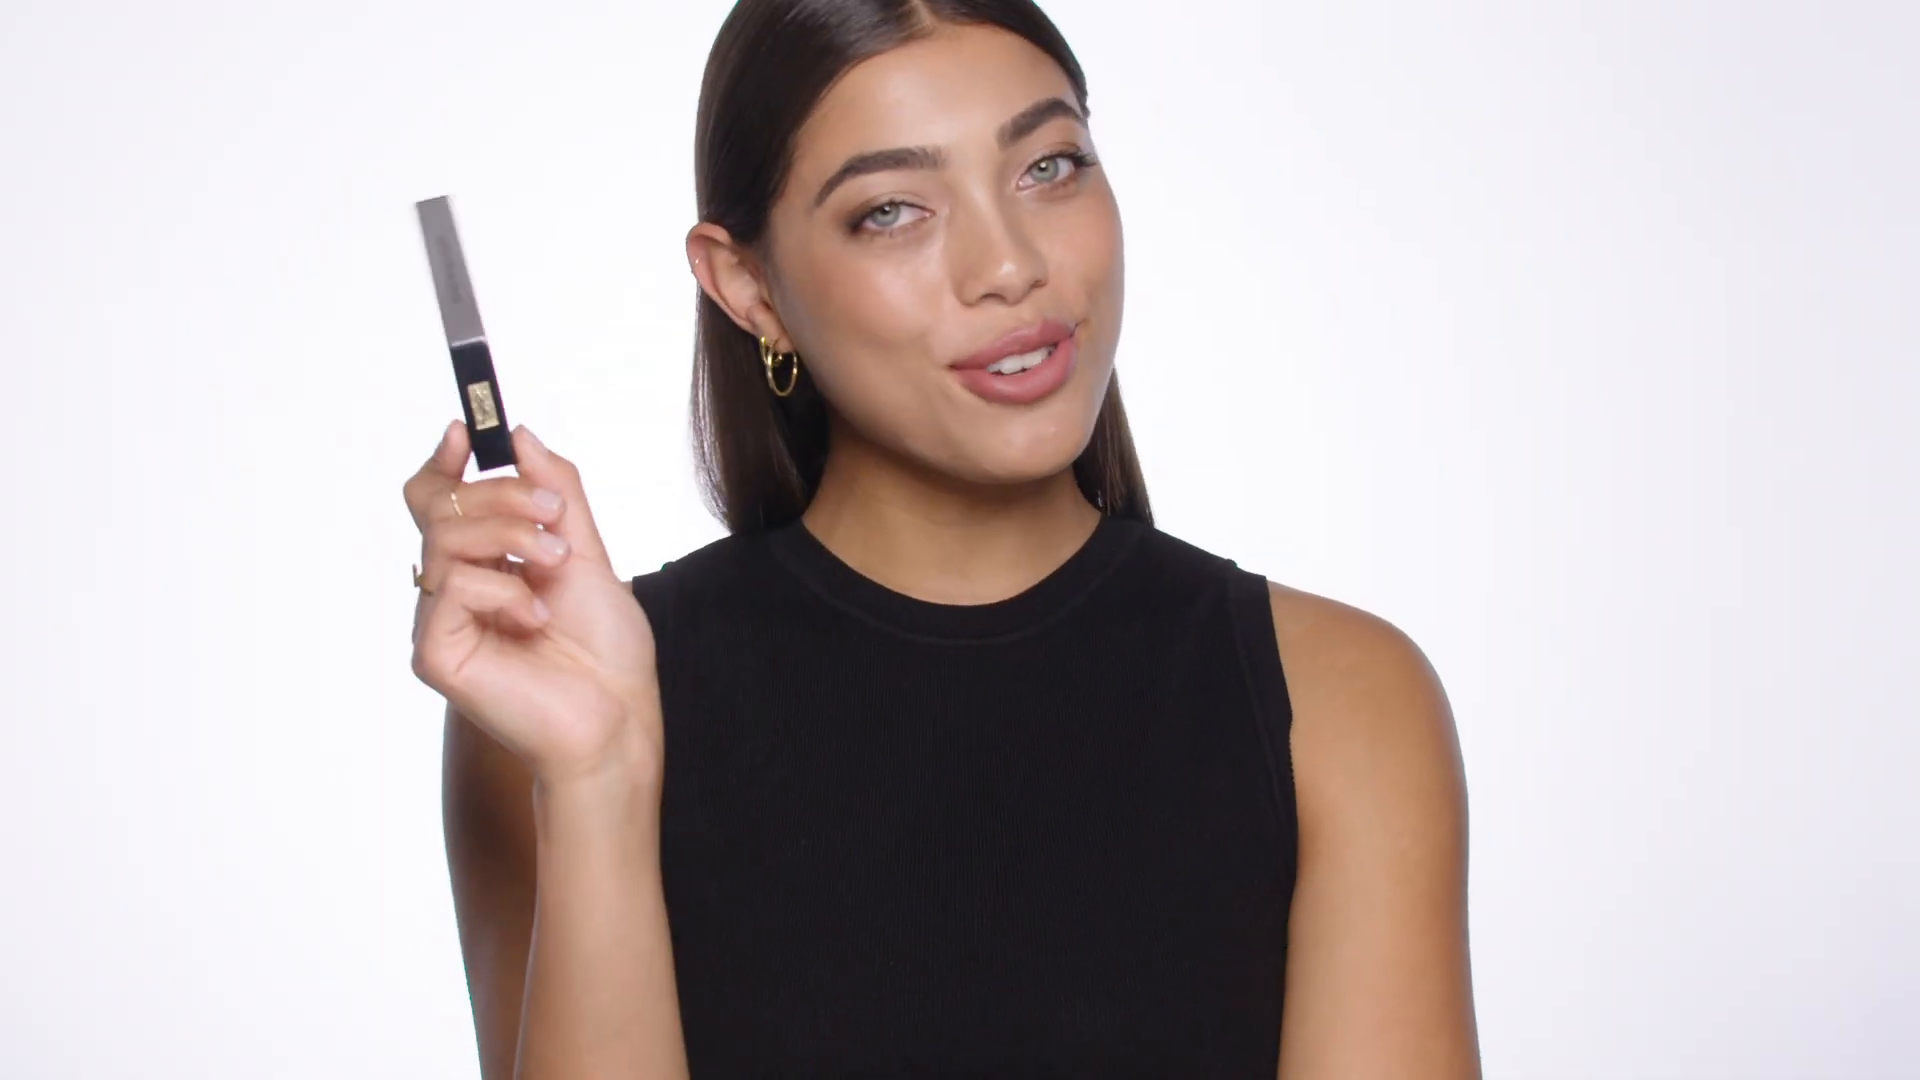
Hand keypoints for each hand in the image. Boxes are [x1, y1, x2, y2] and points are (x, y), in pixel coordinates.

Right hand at [405, 421, 661, 786]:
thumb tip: (519, 435)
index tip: (465, 432)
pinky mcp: (435, 653)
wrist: (617, 715)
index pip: (438, 501)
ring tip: (557, 564)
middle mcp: (453, 590)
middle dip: (501, 495)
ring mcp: (439, 622)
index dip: (444, 462)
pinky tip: (535, 618)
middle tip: (553, 513)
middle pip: (437, 507)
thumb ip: (555, 492)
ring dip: (510, 536)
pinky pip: (450, 587)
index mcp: (483, 565)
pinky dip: (502, 589)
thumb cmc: (605, 650)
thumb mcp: (589, 552)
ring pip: (444, 538)